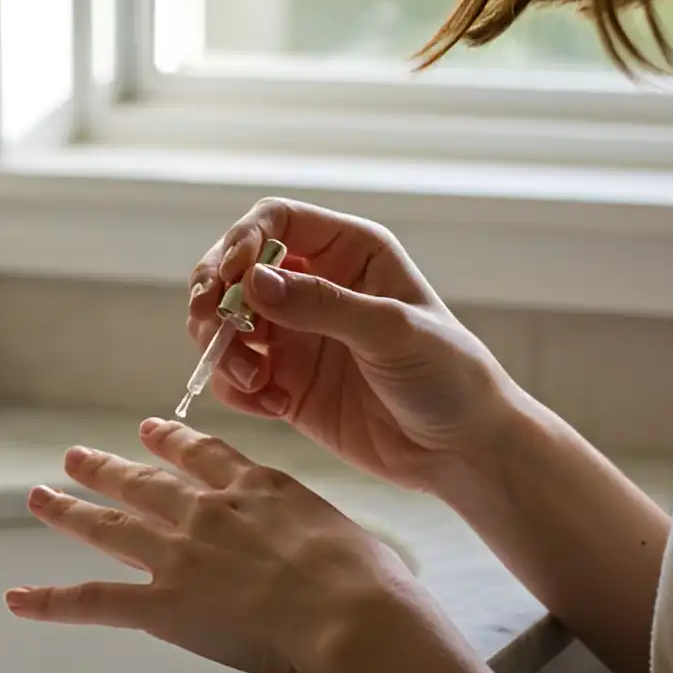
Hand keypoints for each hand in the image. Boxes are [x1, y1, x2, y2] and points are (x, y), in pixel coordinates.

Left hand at [6, 418, 420, 672]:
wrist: (354, 610)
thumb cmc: (371, 582)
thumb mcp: (347, 535)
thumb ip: (316, 537)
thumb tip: (328, 557)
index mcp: (258, 488)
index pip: (203, 455)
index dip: (171, 441)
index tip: (149, 429)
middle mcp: (209, 510)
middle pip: (145, 483)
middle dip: (107, 469)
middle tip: (76, 457)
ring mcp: (179, 553)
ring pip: (109, 526)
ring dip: (70, 511)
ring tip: (41, 497)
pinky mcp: (162, 602)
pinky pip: (93, 601)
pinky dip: (50, 602)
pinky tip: (17, 600)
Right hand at [188, 198, 528, 493]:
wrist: (463, 451)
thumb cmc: (449, 376)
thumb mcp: (392, 331)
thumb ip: (322, 304)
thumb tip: (253, 281)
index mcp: (348, 253)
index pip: (274, 221)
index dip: (241, 240)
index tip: (230, 276)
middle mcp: (314, 287)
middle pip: (233, 269)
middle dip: (213, 294)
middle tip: (209, 325)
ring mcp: (296, 336)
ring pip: (224, 323)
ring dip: (220, 347)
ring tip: (252, 378)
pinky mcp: (285, 384)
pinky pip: (234, 376)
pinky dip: (235, 388)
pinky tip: (271, 405)